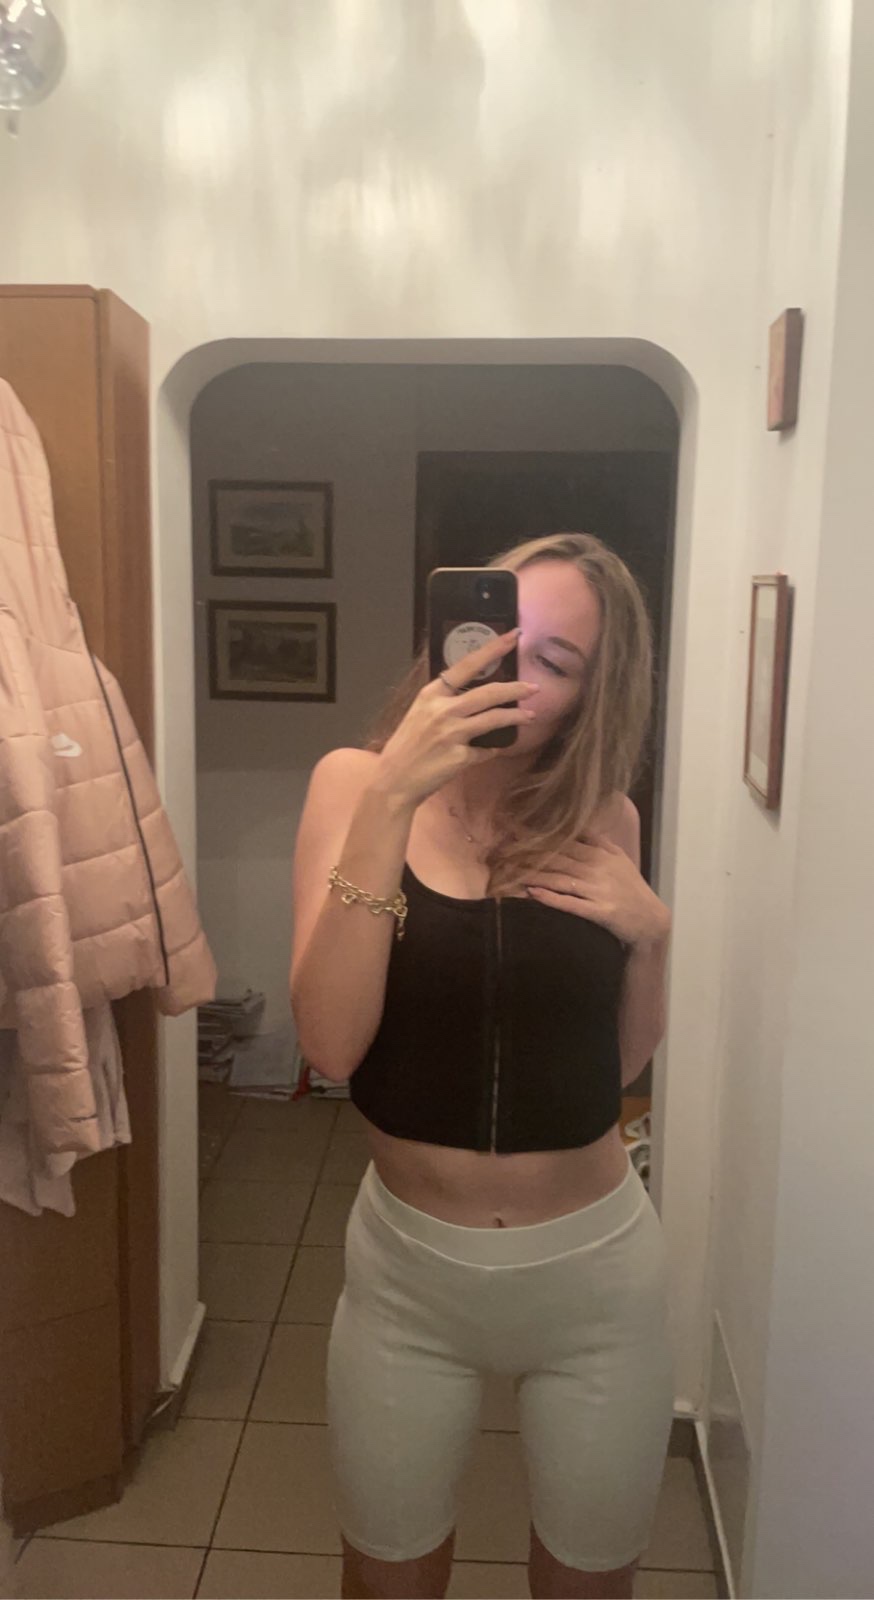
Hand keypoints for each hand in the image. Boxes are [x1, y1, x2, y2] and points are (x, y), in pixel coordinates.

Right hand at [371, 629, 538, 809]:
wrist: (393, 781)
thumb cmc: (406, 747)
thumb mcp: (420, 714)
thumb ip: (445, 702)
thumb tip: (476, 696)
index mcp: (431, 694)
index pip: (466, 665)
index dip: (493, 649)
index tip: (514, 637)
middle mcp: (442, 710)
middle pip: (488, 693)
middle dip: (516, 688)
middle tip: (534, 687)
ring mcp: (452, 734)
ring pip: (494, 719)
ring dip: (516, 716)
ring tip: (531, 715)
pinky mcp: (460, 757)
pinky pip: (486, 751)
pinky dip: (493, 749)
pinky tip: (496, 748)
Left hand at [524, 833, 670, 949]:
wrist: (652, 921)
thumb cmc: (632, 889)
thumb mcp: (619, 859)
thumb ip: (599, 841)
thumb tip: (577, 824)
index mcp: (602, 855)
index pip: (565, 842)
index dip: (539, 835)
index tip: (515, 829)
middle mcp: (599, 870)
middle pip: (558, 859)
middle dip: (530, 854)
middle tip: (503, 850)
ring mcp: (600, 891)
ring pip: (561, 879)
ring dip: (534, 874)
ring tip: (510, 870)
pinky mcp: (601, 913)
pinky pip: (572, 904)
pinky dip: (552, 899)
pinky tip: (533, 895)